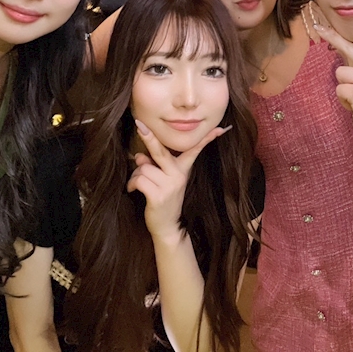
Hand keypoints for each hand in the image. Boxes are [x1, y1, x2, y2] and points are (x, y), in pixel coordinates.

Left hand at [127, 119, 228, 241]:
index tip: (220, 129)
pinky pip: (139, 179)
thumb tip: (139, 155)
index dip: (206, 139)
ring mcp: (170, 185)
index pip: (195, 150)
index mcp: (183, 169)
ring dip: (136, 174)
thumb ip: (154, 165)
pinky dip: (132, 183)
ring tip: (138, 183)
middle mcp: (178, 175)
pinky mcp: (158, 196)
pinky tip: (133, 190)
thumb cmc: (163, 199)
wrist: (167, 226)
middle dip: (149, 137)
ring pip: (143, 167)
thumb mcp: (164, 180)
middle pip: (160, 151)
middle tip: (138, 124)